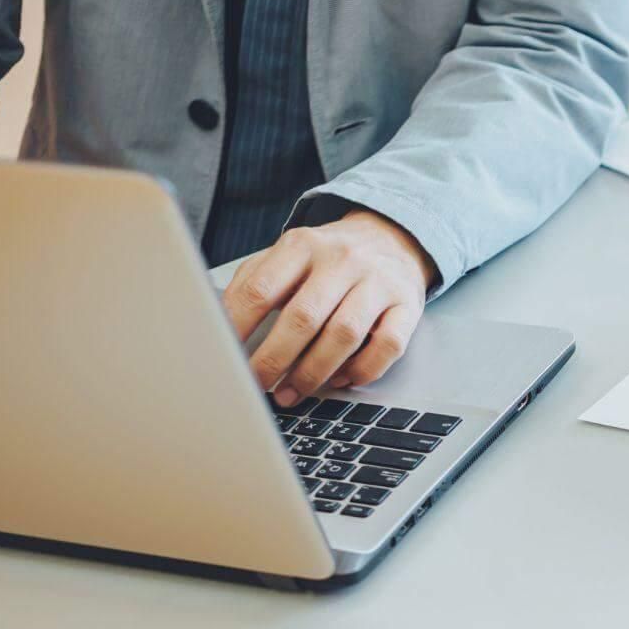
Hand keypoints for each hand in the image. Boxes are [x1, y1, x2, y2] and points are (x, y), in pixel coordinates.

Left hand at [224, 210, 437, 406]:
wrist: (392, 237)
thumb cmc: (330, 257)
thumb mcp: (288, 255)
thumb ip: (255, 282)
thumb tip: (221, 328)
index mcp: (302, 246)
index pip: (261, 289)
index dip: (238, 328)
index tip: (223, 357)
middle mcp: (342, 260)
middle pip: (302, 317)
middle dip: (274, 360)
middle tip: (257, 385)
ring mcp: (378, 282)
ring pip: (344, 335)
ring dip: (314, 372)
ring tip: (293, 392)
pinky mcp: (407, 304)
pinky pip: (387, 345)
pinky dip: (362, 370)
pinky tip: (341, 379)